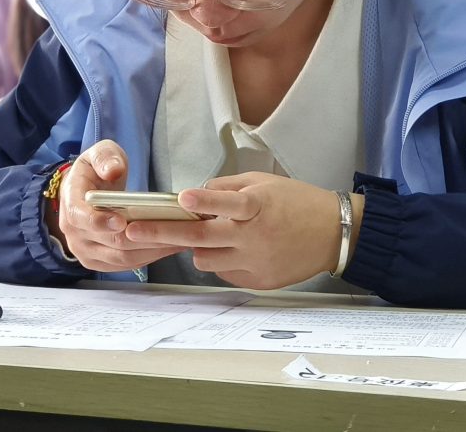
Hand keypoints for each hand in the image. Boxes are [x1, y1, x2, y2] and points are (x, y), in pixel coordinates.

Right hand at [46, 140, 184, 272]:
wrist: (85, 192)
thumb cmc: (94, 172)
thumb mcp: (99, 154)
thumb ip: (105, 158)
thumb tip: (113, 170)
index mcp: (71, 204)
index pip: (81, 218)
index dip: (101, 222)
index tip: (121, 220)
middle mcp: (75, 234)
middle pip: (111, 242)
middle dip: (143, 237)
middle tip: (172, 229)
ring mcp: (87, 251)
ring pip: (123, 258)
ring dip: (152, 250)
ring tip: (180, 239)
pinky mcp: (100, 262)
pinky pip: (127, 264)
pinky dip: (150, 257)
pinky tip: (171, 246)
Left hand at [124, 173, 360, 289]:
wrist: (333, 234)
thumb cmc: (298, 203)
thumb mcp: (265, 183)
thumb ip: (228, 188)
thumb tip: (195, 195)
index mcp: (258, 207)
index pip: (226, 204)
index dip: (203, 203)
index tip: (181, 200)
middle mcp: (254, 237)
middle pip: (200, 239)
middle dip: (162, 235)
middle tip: (132, 233)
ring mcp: (255, 262)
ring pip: (206, 260)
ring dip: (197, 248)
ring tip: (205, 237)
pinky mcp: (258, 281)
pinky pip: (224, 273)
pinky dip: (221, 261)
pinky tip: (234, 250)